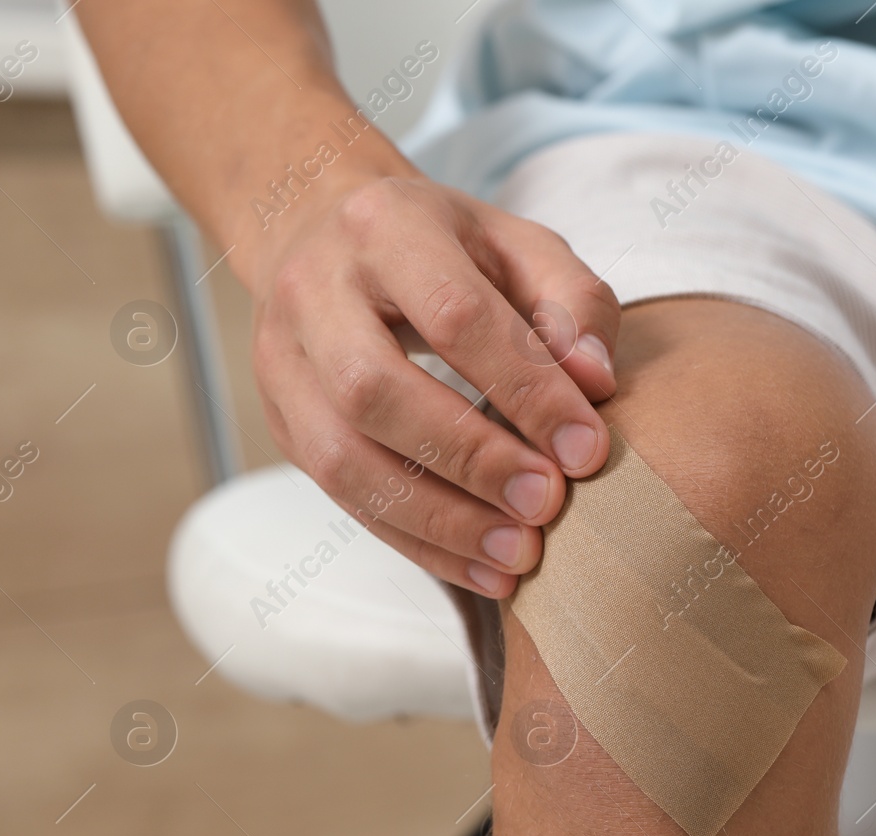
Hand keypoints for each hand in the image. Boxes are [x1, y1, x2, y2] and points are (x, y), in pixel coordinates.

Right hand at [247, 173, 619, 597]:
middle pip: (376, 390)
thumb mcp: (514, 242)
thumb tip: (596, 385)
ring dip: (437, 518)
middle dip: (470, 458)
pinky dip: (415, 541)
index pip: (454, 316)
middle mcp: (315, 291)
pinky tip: (479, 569)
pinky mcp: (279, 421)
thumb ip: (570, 301)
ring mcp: (282, 362)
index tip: (586, 449)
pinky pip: (341, 498)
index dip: (524, 388)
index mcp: (383, 227)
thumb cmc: (439, 245)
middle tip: (546, 505)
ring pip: (342, 458)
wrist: (318, 231)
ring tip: (517, 555)